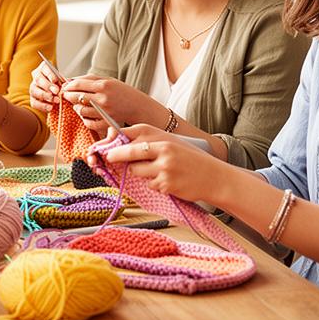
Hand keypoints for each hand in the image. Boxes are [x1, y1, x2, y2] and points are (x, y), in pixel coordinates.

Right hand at [29, 62, 64, 112]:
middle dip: (48, 86)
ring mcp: (33, 88)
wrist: (59, 94)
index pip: (45, 68)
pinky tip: (50, 108)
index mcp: (44, 68)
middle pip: (38, 79)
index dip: (50, 75)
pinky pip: (34, 102)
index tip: (56, 81)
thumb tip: (66, 85)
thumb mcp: (64, 80)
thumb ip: (64, 82)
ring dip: (45, 96)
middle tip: (56, 91)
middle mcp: (36, 77)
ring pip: (34, 91)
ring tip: (55, 100)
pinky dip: (42, 106)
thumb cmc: (62, 84)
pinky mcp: (33, 99)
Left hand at [61, 76, 162, 138]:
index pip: (78, 85)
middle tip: (66, 95)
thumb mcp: (107, 80)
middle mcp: (103, 99)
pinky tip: (85, 114)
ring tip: (77, 104)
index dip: (68, 86)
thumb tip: (69, 80)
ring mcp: (104, 112)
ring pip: (80, 111)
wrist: (138, 106)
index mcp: (103, 85)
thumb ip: (88, 79)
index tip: (64, 87)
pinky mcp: (106, 123)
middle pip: (77, 97)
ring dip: (75, 107)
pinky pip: (88, 123)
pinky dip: (84, 119)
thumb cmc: (121, 91)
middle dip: (68, 96)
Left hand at [86, 124, 220, 201]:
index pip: (129, 134)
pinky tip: (168, 181)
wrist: (214, 177)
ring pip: (135, 171)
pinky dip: (154, 184)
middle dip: (115, 157)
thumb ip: (147, 142)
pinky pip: (148, 184)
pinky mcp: (165, 184)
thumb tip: (117, 144)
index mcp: (161, 136)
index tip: (104, 146)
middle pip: (127, 153)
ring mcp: (163, 167)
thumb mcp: (170, 143)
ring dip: (139, 174)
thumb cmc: (189, 159)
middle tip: (107, 159)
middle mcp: (162, 149)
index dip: (114, 141)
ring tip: (156, 171)